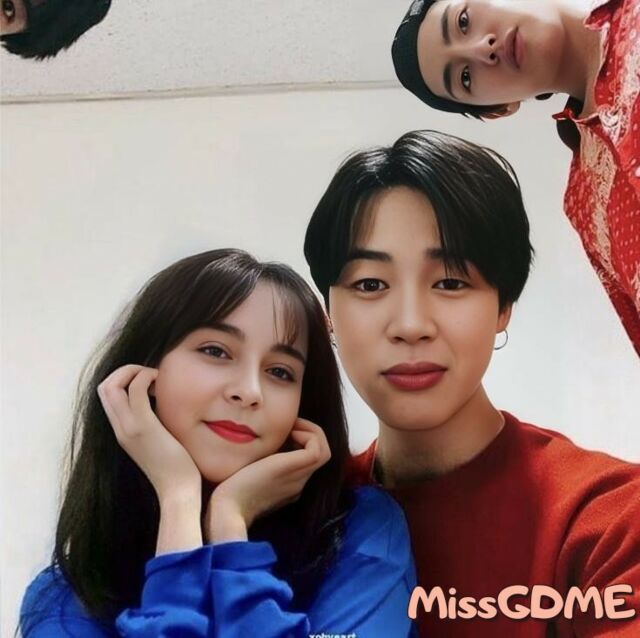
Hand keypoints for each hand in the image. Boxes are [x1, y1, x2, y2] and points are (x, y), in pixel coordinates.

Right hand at [97, 364, 201, 502]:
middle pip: (103, 387)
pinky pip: (136, 390)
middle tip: (149, 374)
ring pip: (111, 385)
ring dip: (134, 371)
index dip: (123, 379)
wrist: (178, 491)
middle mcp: (120, 429)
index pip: (106, 395)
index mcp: (122, 431)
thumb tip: (162, 405)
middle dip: (125, 370)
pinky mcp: (144, 428)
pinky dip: (146, 376)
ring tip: (155, 376)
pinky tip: (161, 382)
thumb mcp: (158, 440)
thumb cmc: (176, 466)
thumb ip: (153, 424)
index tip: (148, 381)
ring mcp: (129, 428)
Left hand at [204, 418, 330, 542]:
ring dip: (312, 432)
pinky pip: (317, 449)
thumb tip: (261, 438)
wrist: (228, 508)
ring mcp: (299, 478)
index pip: (309, 459)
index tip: (283, 431)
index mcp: (290, 485)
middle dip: (309, 433)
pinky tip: (288, 432)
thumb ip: (260, 461)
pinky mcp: (293, 469)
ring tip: (292, 426)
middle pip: (322, 454)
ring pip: (325, 451)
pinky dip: (307, 435)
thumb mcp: (250, 471)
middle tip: (290, 424)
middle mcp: (299, 482)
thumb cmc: (230, 490)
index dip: (302, 440)